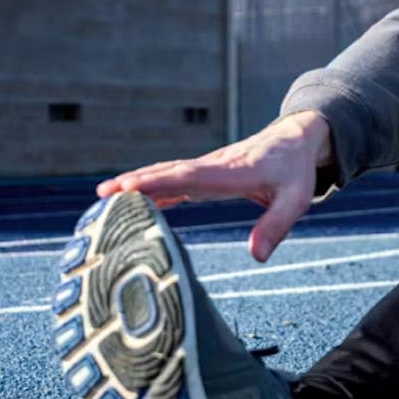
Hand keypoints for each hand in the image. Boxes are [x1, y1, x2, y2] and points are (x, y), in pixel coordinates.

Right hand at [96, 111, 333, 262]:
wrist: (296, 141)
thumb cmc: (295, 171)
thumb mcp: (296, 199)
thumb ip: (277, 226)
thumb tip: (256, 257)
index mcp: (232, 172)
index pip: (188, 175)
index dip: (159, 182)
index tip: (129, 187)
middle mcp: (213, 166)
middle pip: (169, 173)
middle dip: (136, 182)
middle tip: (102, 194)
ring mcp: (207, 168)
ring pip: (167, 173)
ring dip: (137, 183)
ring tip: (104, 196)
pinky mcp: (207, 173)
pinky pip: (175, 179)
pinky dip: (153, 187)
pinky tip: (133, 199)